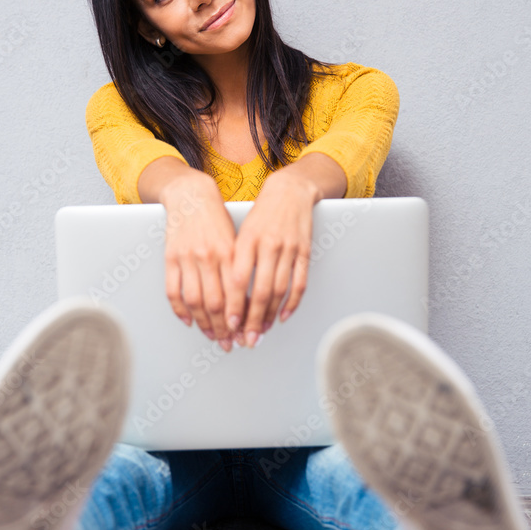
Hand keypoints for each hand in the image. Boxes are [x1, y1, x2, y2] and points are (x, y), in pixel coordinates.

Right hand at [162, 172, 237, 350]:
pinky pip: (173, 290)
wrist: (191, 196)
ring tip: (212, 336)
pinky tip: (189, 320)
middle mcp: (208, 256)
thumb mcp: (236, 241)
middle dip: (224, 328)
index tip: (243, 333)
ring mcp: (187, 258)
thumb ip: (240, 268)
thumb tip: (247, 301)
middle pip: (216, 302)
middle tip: (229, 343)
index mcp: (229, 252)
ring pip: (195, 300)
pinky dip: (180, 310)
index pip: (235, 294)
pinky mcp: (170, 258)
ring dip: (204, 323)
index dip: (239, 318)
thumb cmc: (217, 220)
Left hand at [224, 169, 317, 346]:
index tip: (229, 325)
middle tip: (247, 339)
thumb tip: (226, 295)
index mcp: (247, 240)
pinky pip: (299, 282)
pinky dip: (292, 302)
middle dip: (253, 319)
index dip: (234, 305)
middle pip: (260, 291)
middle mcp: (268, 245)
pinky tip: (283, 316)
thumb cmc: (261, 214)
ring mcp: (289, 249)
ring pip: (279, 290)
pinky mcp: (304, 252)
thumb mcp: (241, 232)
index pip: (238, 280)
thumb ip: (234, 260)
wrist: (290, 191)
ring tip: (262, 331)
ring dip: (270, 315)